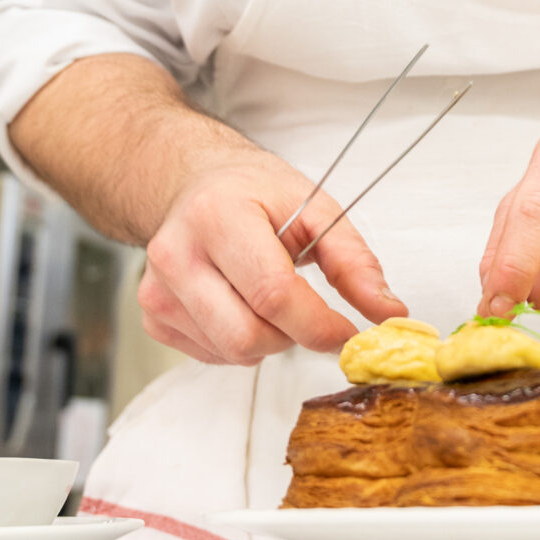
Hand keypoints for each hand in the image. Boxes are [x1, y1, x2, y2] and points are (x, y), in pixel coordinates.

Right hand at [139, 146, 405, 364]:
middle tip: (309, 311)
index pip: (273, 293)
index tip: (350, 333)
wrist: (196, 185)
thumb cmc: (254, 192)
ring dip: (268, 339)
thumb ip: (355, 262)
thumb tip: (387, 313)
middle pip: (248, 335)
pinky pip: (211, 355)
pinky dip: (240, 342)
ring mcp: (157, 288)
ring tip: (271, 296)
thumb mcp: (315, 209)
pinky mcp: (152, 315)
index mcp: (217, 216)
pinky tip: (242, 304)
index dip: (320, 324)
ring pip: (231, 352)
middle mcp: (177, 253)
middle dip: (293, 335)